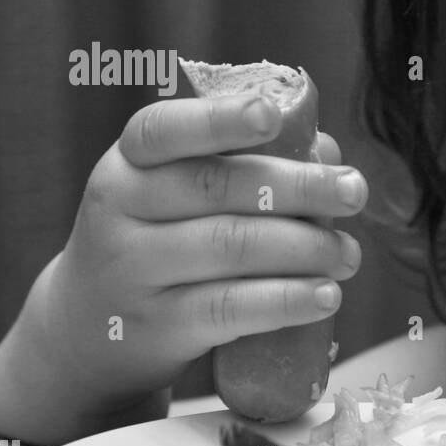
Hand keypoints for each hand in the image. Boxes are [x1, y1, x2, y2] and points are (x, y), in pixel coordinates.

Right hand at [33, 94, 367, 409]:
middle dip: (298, 187)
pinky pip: (230, 309)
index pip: (164, 129)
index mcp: (129, 162)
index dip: (219, 119)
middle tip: (355, 191)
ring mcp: (134, 271)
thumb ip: (244, 167)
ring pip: (231, 247)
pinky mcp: (158, 327)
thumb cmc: (159, 243)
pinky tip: (325, 296)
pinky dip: (286, 301)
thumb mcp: (175, 196)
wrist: (90, 332)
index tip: (271, 113)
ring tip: (348, 256)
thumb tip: (326, 151)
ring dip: (305, 248)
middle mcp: (121, 209)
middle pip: (216, 187)